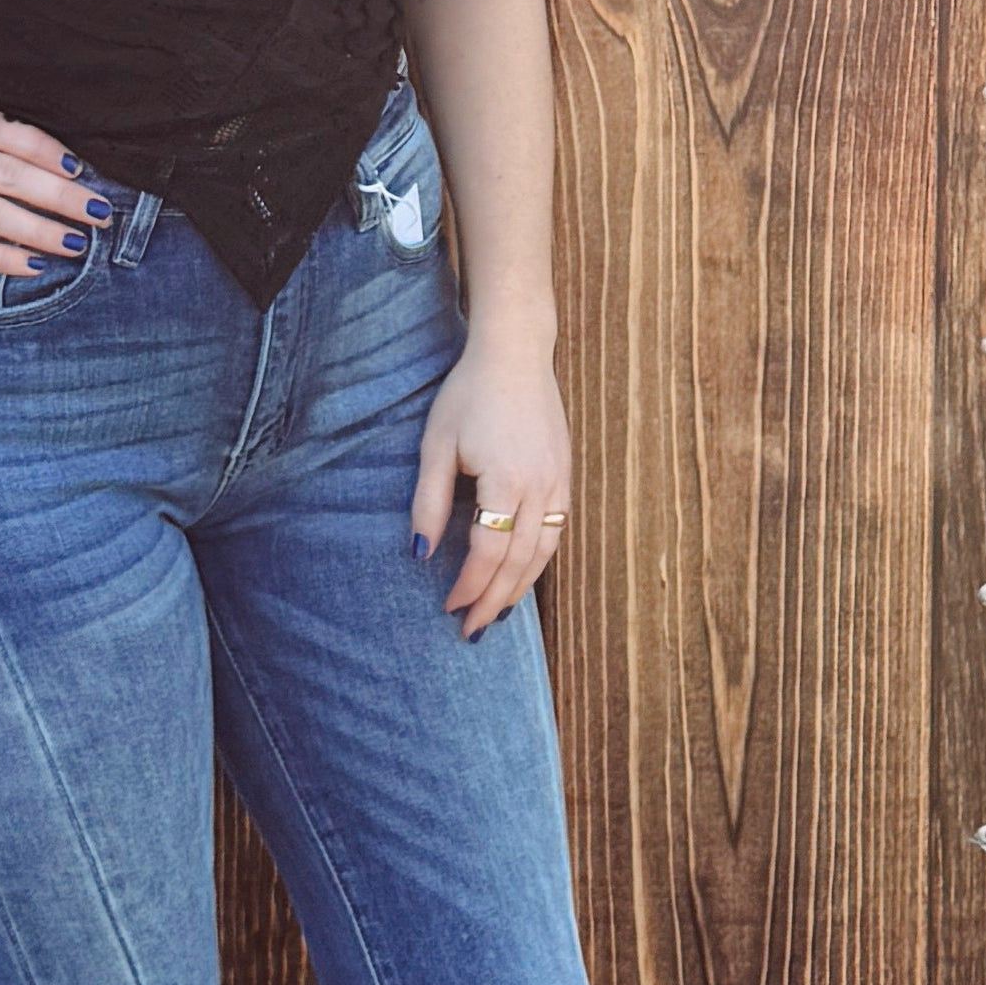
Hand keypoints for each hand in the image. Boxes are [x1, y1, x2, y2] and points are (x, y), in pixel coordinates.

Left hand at [411, 337, 572, 636]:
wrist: (517, 354)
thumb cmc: (470, 394)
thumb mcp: (437, 445)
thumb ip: (429, 501)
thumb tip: (420, 553)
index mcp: (506, 480)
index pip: (488, 552)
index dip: (468, 585)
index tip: (447, 606)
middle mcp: (540, 487)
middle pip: (519, 562)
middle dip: (493, 600)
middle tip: (471, 630)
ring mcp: (558, 482)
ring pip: (544, 553)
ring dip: (520, 588)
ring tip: (496, 614)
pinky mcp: (565, 475)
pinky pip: (555, 532)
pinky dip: (538, 562)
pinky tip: (521, 575)